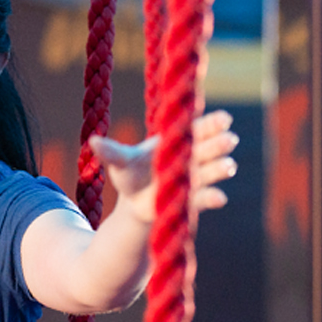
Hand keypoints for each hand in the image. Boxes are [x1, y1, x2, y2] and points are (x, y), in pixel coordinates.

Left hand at [88, 109, 236, 223]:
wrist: (134, 202)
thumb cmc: (130, 174)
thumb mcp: (120, 163)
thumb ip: (111, 152)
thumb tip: (92, 142)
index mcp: (175, 141)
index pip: (197, 128)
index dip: (212, 123)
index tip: (224, 119)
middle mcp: (191, 157)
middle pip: (209, 148)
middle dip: (219, 144)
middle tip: (229, 139)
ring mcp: (194, 178)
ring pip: (213, 171)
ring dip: (221, 168)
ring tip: (229, 166)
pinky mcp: (192, 200)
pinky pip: (205, 198)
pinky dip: (212, 198)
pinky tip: (219, 199)